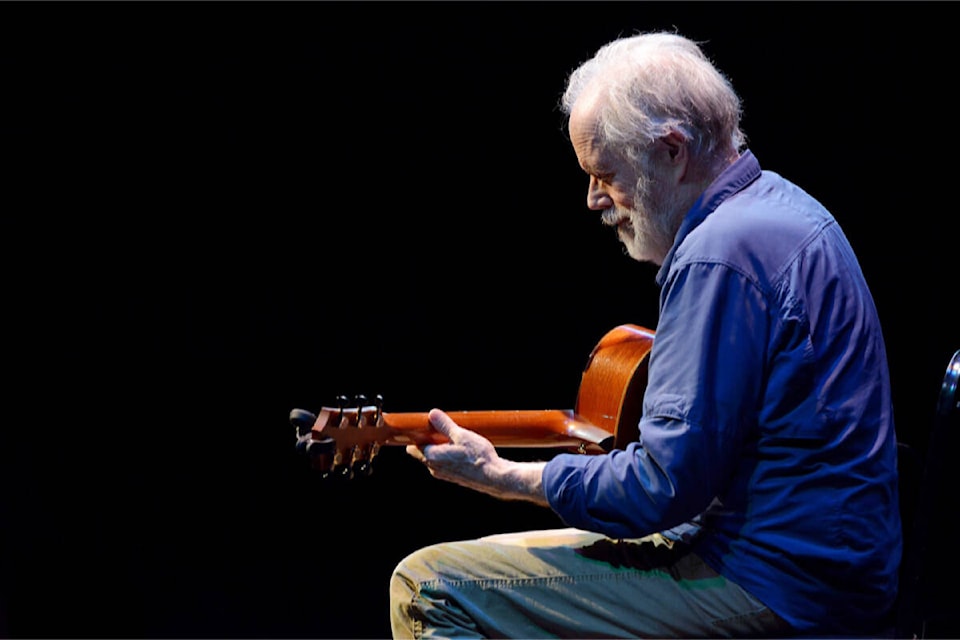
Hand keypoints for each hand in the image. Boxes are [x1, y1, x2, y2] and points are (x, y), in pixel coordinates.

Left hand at [406, 409, 548, 504]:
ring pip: (434, 458)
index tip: (424, 427)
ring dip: (440, 448)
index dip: (416, 436)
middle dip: (429, 441)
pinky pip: (444, 463)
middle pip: (423, 452)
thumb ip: (444, 425)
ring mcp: (444, 474)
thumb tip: (432, 414)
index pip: (412, 447)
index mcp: (431, 457)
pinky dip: (448, 456)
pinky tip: (462, 449)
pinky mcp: (454, 477)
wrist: (494, 477)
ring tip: (455, 438)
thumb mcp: (461, 435)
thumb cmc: (478, 457)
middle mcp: (434, 468)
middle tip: (441, 429)